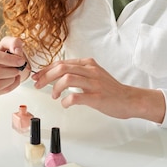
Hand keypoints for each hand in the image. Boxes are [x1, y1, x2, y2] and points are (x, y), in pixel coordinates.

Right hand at [0, 37, 30, 96]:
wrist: (5, 63)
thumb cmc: (5, 53)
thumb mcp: (10, 43)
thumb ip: (14, 42)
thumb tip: (16, 49)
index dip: (9, 59)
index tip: (20, 61)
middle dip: (11, 71)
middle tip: (19, 68)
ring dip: (11, 80)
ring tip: (15, 74)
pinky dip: (10, 87)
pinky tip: (13, 80)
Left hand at [32, 57, 165, 122]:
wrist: (129, 99)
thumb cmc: (110, 89)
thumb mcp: (93, 74)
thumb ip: (78, 72)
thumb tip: (57, 74)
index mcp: (88, 64)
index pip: (62, 62)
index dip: (46, 69)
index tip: (37, 76)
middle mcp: (90, 70)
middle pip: (61, 68)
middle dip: (46, 76)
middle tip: (38, 85)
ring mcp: (94, 83)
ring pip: (67, 79)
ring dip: (55, 88)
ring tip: (54, 96)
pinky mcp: (97, 97)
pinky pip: (76, 96)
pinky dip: (66, 100)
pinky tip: (65, 104)